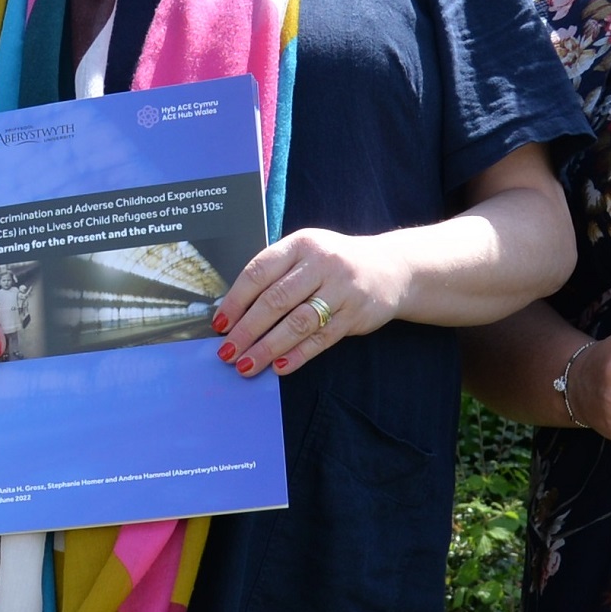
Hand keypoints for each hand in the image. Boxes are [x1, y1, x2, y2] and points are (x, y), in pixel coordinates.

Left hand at [213, 229, 401, 376]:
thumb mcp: (305, 253)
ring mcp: (341, 290)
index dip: (235, 301)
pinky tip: (279, 366)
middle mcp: (321, 264)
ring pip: (297, 323)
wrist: (391, 268)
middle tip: (227, 351)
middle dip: (246, 330)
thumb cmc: (334, 263)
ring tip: (246, 364)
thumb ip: (275, 273)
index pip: (258, 272)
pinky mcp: (355, 315)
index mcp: (300, 244)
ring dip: (268, 347)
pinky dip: (298, 355)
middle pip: (275, 300)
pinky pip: (321, 339)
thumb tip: (235, 311)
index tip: (219, 324)